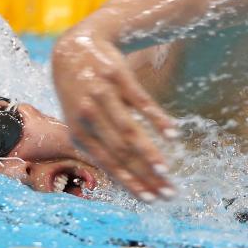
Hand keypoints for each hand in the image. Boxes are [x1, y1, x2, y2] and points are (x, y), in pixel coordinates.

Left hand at [52, 30, 176, 201]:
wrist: (76, 47)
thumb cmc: (79, 91)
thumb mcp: (77, 118)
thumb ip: (95, 144)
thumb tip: (121, 175)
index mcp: (78, 131)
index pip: (108, 163)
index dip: (130, 183)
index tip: (150, 200)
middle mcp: (88, 114)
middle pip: (121, 151)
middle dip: (145, 175)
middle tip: (168, 193)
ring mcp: (102, 95)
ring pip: (130, 129)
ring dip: (150, 153)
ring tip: (167, 171)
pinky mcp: (117, 76)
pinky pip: (140, 101)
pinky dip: (157, 119)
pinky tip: (172, 133)